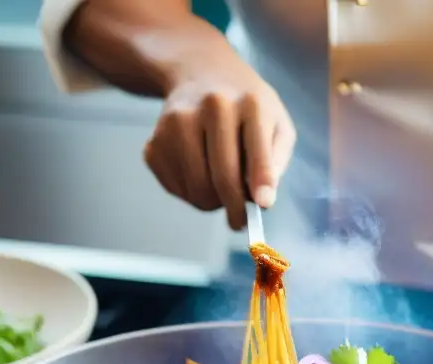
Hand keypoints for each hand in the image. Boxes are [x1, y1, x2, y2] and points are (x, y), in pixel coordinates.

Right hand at [144, 52, 295, 230]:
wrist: (201, 74)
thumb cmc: (248, 107)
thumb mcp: (277, 123)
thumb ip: (276, 160)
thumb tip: (263, 200)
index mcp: (250, 103)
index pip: (257, 152)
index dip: (260, 184)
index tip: (263, 207)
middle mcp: (212, 107)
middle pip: (223, 177)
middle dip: (236, 208)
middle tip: (240, 221)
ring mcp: (177, 122)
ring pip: (197, 188)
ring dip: (212, 203)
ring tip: (221, 191)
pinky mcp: (155, 140)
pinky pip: (174, 188)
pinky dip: (189, 194)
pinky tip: (199, 176)